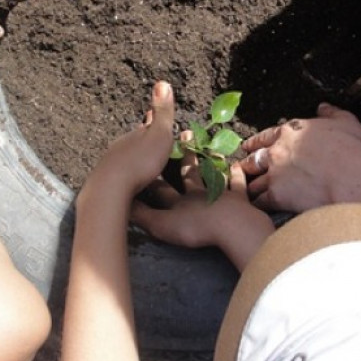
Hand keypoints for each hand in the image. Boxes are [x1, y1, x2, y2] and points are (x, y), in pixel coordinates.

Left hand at [84, 81, 175, 198]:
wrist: (110, 188)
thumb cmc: (140, 161)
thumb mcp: (159, 135)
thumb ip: (162, 112)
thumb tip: (162, 82)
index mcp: (136, 134)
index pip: (147, 123)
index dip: (154, 119)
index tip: (154, 113)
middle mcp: (121, 144)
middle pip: (135, 138)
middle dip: (143, 137)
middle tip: (151, 137)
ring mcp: (112, 162)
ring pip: (126, 154)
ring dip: (134, 154)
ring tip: (142, 157)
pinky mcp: (107, 180)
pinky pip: (120, 172)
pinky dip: (127, 170)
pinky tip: (129, 177)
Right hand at [132, 141, 273, 269]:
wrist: (229, 226)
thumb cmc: (194, 227)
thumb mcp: (161, 225)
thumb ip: (142, 216)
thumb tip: (120, 206)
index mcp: (179, 201)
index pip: (162, 188)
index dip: (153, 177)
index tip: (147, 160)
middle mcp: (198, 192)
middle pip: (190, 172)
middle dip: (186, 156)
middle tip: (185, 133)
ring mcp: (220, 193)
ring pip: (213, 174)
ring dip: (211, 161)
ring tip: (211, 149)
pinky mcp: (239, 200)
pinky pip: (238, 184)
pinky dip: (236, 175)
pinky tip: (236, 167)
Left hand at [239, 103, 360, 211]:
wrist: (351, 178)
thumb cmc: (352, 150)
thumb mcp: (346, 123)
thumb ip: (332, 114)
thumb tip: (324, 107)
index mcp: (291, 132)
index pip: (266, 136)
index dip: (255, 142)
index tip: (248, 146)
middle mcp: (277, 151)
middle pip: (254, 158)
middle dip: (247, 164)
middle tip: (240, 167)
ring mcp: (274, 174)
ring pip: (253, 181)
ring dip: (248, 185)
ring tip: (243, 190)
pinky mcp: (276, 195)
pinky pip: (259, 201)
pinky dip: (256, 204)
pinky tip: (255, 207)